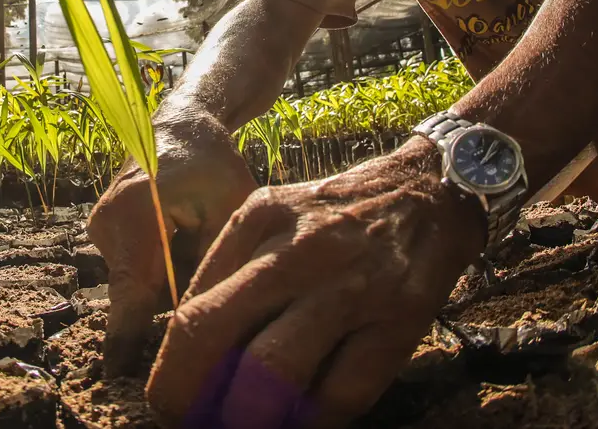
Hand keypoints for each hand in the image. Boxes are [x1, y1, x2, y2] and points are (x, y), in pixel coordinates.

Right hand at [87, 115, 257, 375]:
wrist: (179, 125)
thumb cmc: (213, 164)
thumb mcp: (230, 207)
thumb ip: (214, 262)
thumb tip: (202, 313)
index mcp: (137, 211)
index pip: (134, 288)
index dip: (128, 335)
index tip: (118, 372)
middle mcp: (107, 222)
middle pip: (139, 292)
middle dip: (172, 296)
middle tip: (200, 255)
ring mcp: (100, 229)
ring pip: (138, 284)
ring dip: (168, 278)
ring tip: (190, 232)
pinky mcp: (102, 234)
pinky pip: (134, 270)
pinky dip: (158, 266)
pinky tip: (176, 233)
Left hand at [145, 138, 486, 428]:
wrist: (431, 192)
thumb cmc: (339, 213)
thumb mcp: (277, 214)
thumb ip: (233, 265)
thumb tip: (189, 343)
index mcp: (260, 218)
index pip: (193, 304)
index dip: (171, 365)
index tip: (166, 398)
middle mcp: (298, 250)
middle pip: (214, 330)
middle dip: (184, 390)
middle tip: (178, 419)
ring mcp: (350, 286)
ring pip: (272, 369)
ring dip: (244, 414)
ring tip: (235, 427)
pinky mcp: (397, 320)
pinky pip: (342, 391)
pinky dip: (311, 421)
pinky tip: (297, 423)